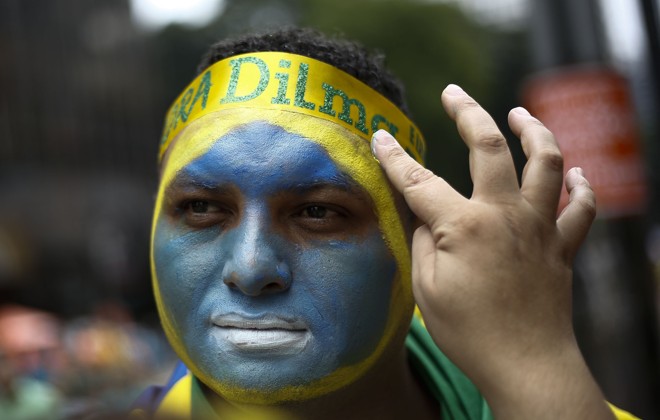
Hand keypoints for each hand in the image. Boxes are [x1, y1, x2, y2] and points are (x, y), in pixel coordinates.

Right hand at [372, 84, 612, 418]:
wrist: (527, 364)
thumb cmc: (470, 332)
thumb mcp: (427, 289)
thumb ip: (422, 241)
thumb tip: (421, 214)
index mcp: (464, 226)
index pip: (419, 181)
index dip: (395, 158)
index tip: (381, 137)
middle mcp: (505, 215)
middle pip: (489, 147)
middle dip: (468, 113)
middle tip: (454, 93)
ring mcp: (539, 227)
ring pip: (547, 163)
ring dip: (535, 131)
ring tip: (521, 113)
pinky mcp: (562, 246)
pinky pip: (581, 208)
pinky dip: (582, 186)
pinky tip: (577, 173)